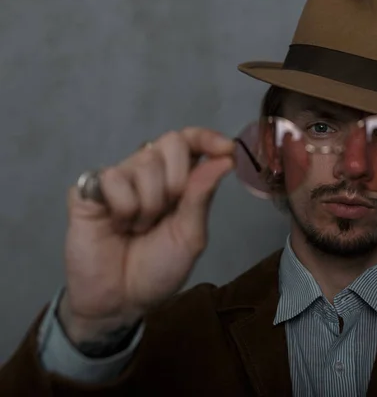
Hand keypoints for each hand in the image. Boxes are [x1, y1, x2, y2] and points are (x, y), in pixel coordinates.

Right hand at [61, 128, 234, 342]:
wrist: (122, 301)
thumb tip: (225, 159)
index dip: (207, 137)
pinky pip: (113, 177)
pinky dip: (124, 207)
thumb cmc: (159, 269)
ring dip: (149, 205)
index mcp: (177, 181)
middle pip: (171, 142)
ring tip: (138, 229)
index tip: (225, 149)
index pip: (190, 142)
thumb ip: (202, 196)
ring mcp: (118, 179)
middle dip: (177, 179)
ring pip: (145, 162)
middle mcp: (149, 173)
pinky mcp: (89, 190)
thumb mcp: (190, 236)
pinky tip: (117, 225)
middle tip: (167, 212)